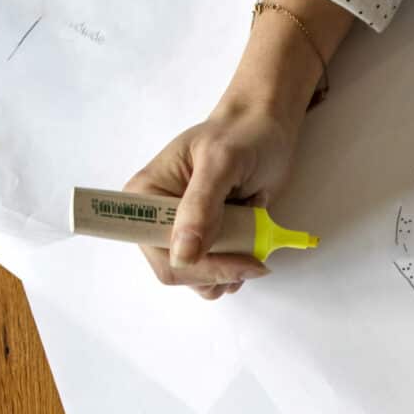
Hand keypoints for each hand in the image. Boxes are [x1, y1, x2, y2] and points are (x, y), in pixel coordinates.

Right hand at [125, 97, 302, 300]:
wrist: (268, 132)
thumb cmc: (242, 137)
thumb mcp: (220, 163)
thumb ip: (201, 207)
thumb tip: (182, 256)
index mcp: (145, 198)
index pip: (156, 251)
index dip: (192, 264)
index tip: (231, 256)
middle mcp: (158, 221)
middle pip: (180, 272)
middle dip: (220, 267)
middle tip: (253, 249)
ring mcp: (184, 235)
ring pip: (201, 280)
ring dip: (233, 268)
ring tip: (253, 235)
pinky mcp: (209, 244)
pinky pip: (219, 276)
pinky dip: (241, 265)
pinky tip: (253, 240)